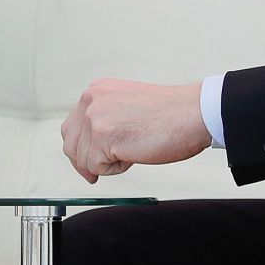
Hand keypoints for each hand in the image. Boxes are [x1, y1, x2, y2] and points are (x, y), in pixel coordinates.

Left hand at [60, 79, 211, 183]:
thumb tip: (90, 146)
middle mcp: (92, 100)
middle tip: (98, 173)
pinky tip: (135, 154)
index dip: (80, 149)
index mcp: (97, 90)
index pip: (72, 126)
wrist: (194, 113)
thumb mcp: (127, 105)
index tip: (90, 162)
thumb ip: (106, 118)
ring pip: (82, 159)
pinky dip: (116, 169)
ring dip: (105, 164)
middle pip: (70, 144)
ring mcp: (95, 117)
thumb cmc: (170, 114)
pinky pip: (97, 168)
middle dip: (84, 163)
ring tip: (132, 152)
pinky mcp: (103, 137)